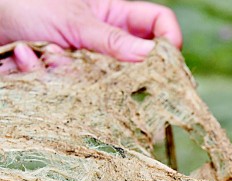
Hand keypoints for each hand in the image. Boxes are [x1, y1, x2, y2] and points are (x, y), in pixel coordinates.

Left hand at [0, 0, 181, 72]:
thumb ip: (113, 40)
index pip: (158, 22)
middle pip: (140, 59)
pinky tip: (27, 55)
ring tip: (47, 52)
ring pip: (107, 80)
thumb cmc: (28, 3)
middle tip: (115, 78)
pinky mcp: (72, 75)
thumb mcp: (75, 20)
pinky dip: (50, 74)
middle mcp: (109, 38)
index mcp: (117, 15)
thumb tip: (150, 55)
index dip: (169, 39)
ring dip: (73, 69)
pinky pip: (76, 86)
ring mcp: (91, 58)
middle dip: (126, 71)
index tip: (167, 62)